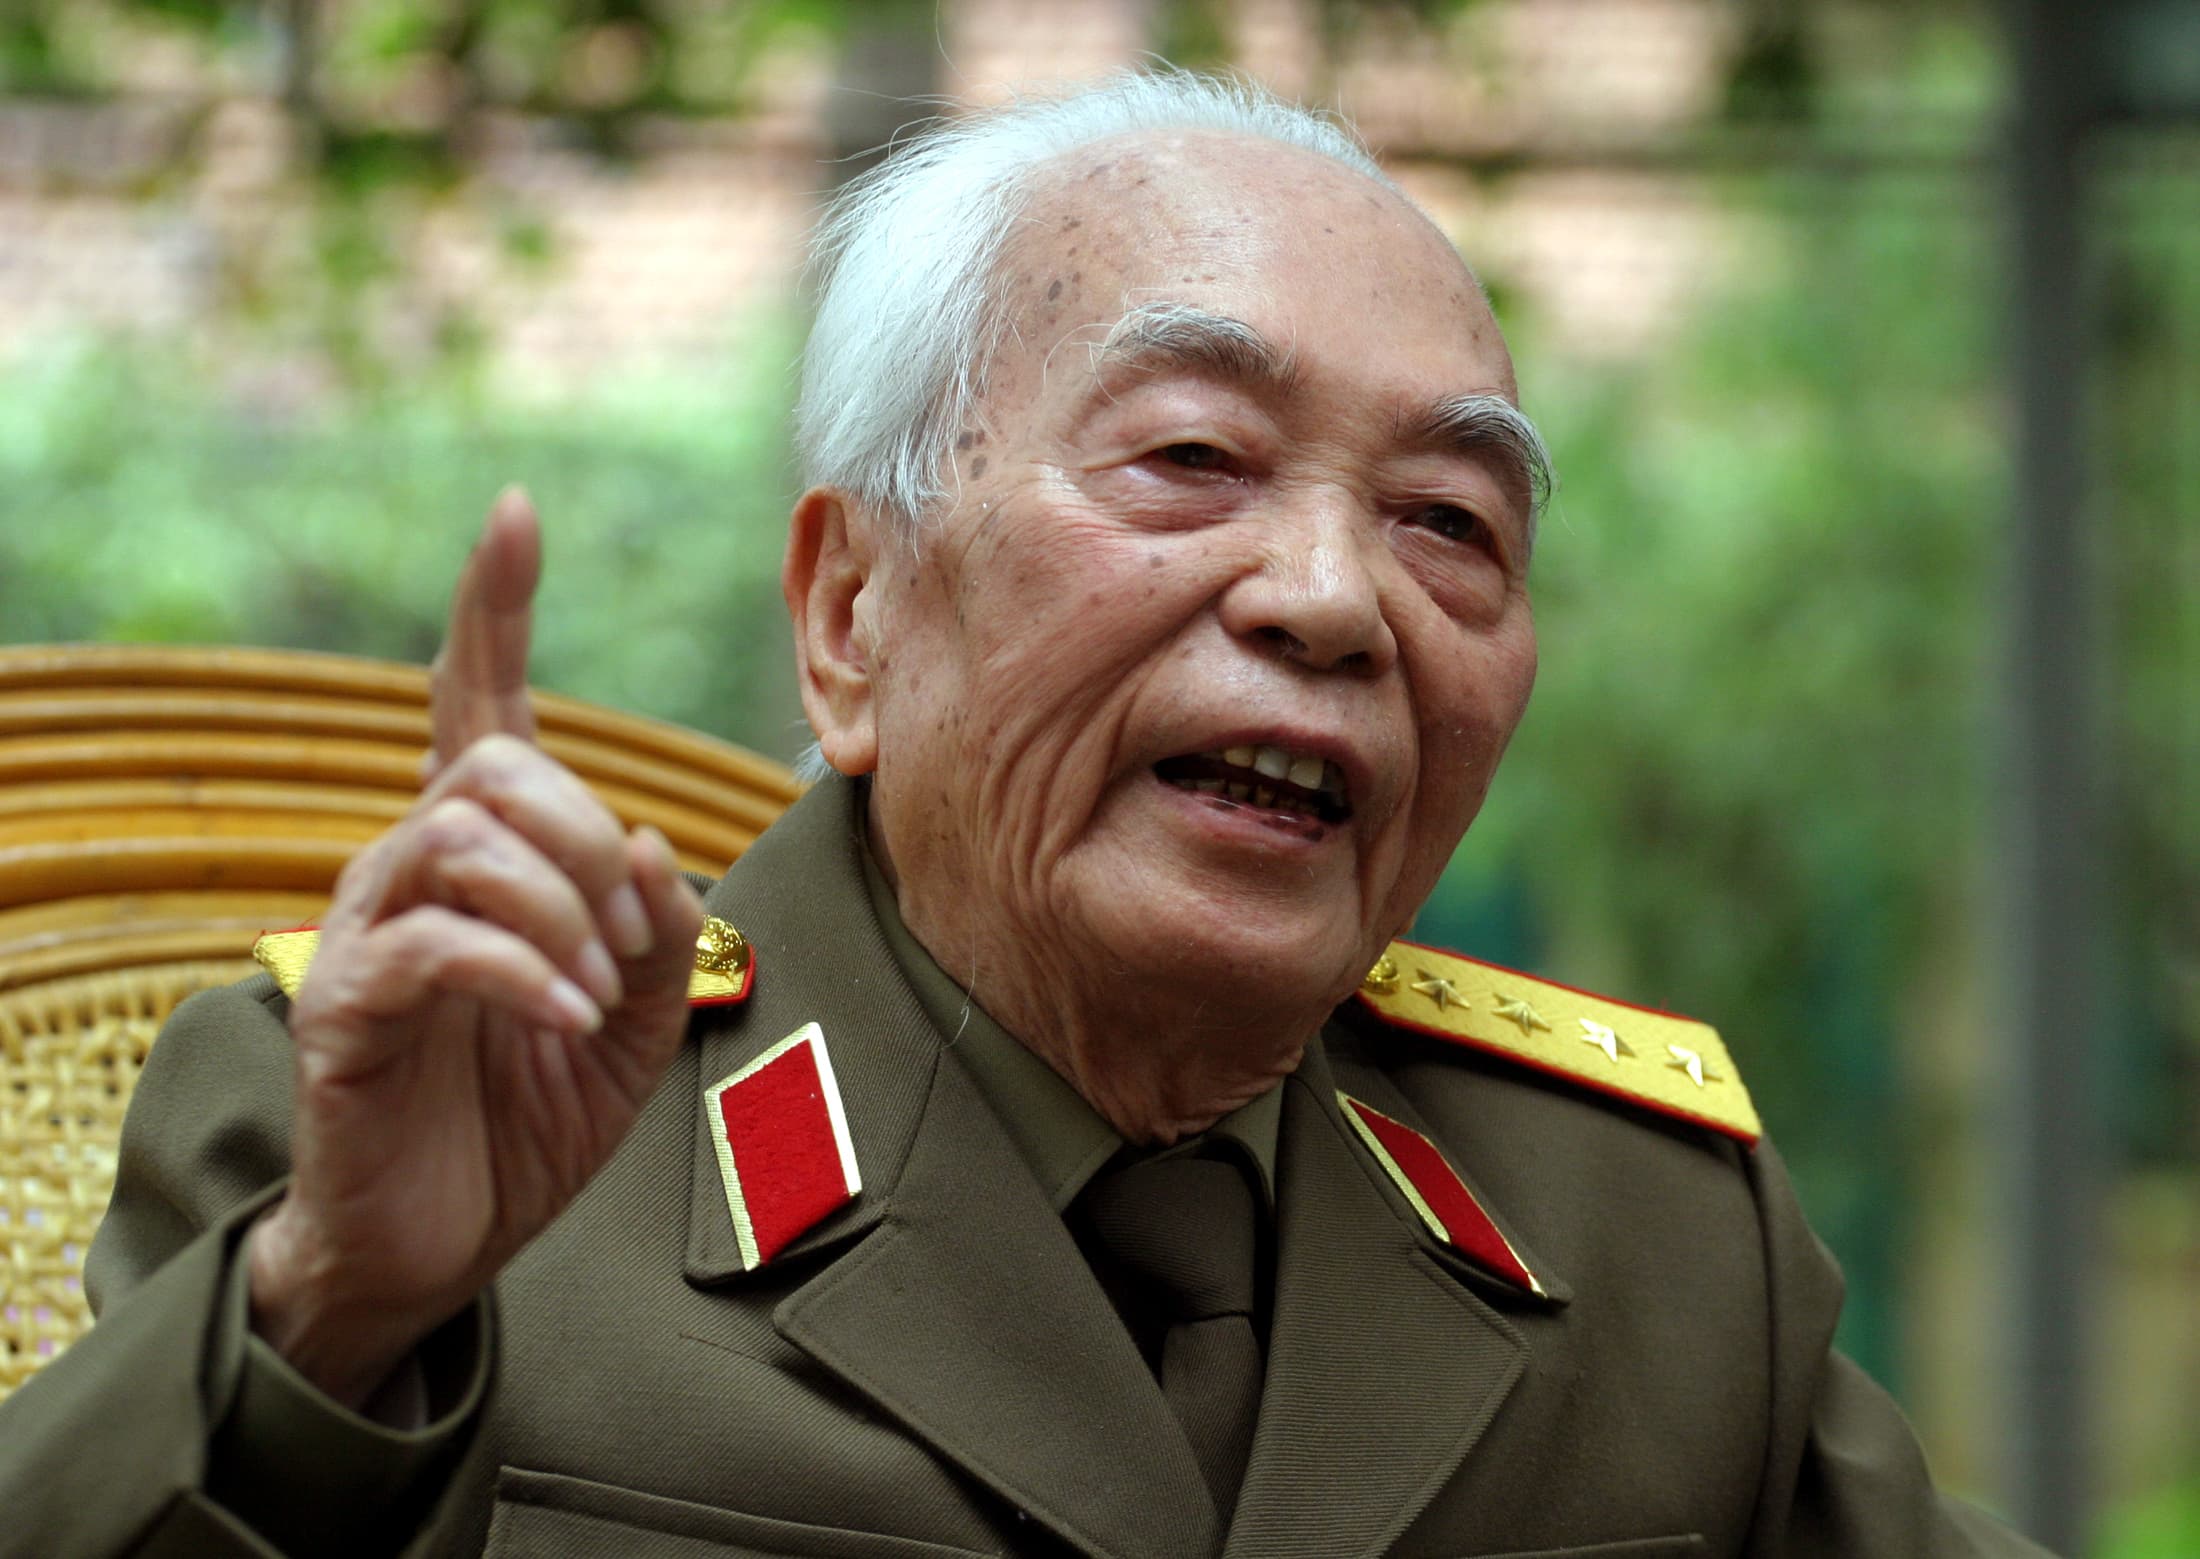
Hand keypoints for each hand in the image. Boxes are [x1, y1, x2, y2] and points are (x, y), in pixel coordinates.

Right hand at [247, 488, 704, 1407]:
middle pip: (492, 767)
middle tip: (627, 936)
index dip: (493, 609)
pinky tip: (565, 1020)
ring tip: (593, 992)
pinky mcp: (345, 1007)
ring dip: (557, 906)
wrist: (440, 1239)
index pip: (477, 703)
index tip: (515, 514)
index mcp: (484, 859)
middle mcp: (411, 870)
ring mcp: (366, 933)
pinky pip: (435, 944)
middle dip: (582, 832)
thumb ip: (660, 929)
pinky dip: (520, 971)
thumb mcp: (637, 1020)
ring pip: (459, 838)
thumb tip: (651, 838)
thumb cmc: (531, 1114)